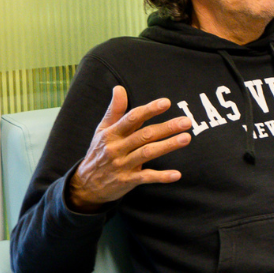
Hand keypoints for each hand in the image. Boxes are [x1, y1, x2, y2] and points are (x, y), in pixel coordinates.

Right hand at [66, 87, 191, 210]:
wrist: (86, 185)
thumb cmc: (99, 152)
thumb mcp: (102, 130)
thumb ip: (114, 110)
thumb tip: (119, 88)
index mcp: (112, 133)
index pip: (132, 118)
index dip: (149, 110)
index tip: (166, 102)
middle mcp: (116, 148)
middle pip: (144, 135)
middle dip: (166, 128)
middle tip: (187, 121)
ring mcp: (122, 165)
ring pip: (147, 153)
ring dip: (167, 146)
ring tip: (186, 138)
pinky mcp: (127, 181)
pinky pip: (146, 177)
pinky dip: (162, 177)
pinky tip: (177, 175)